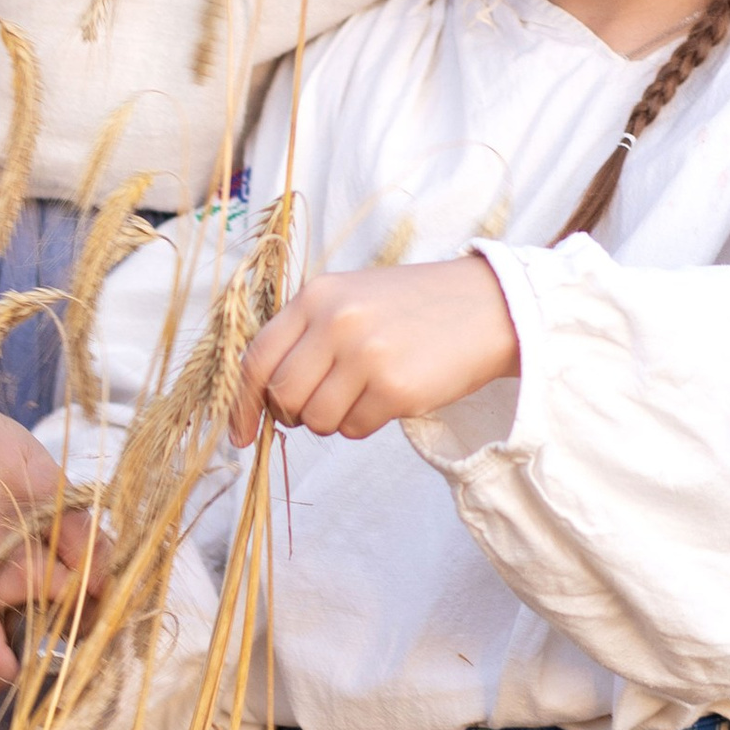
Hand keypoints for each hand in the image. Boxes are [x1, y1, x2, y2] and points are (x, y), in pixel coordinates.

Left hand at [231, 256, 518, 446]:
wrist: (487, 307)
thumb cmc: (413, 308)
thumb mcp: (351, 298)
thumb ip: (306, 334)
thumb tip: (261, 396)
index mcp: (316, 296)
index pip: (255, 359)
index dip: (241, 404)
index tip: (242, 433)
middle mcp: (335, 321)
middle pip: (282, 396)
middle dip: (293, 414)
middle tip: (319, 406)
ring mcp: (365, 355)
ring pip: (316, 420)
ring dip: (332, 421)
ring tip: (361, 395)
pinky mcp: (395, 388)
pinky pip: (353, 430)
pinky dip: (363, 425)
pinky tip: (388, 398)